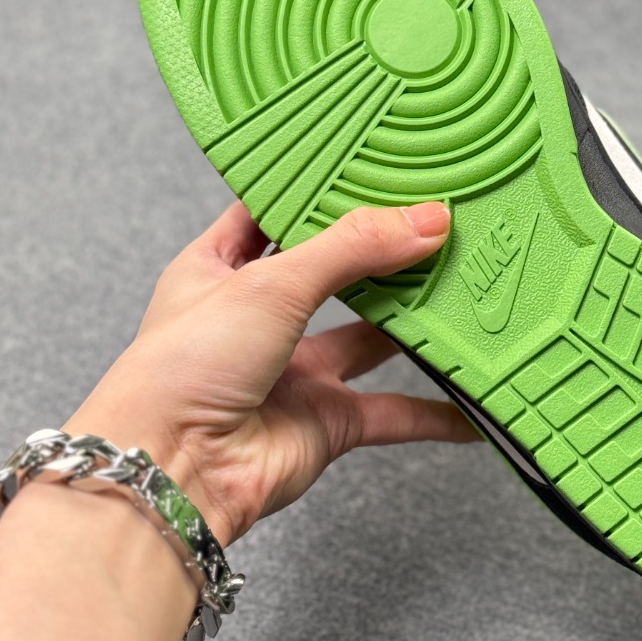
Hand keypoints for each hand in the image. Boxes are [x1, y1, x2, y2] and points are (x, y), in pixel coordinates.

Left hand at [62, 200, 477, 545]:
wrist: (173, 472)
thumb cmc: (182, 369)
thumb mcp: (271, 282)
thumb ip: (353, 248)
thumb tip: (425, 220)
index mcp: (219, 268)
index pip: (271, 214)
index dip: (314, 192)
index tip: (368, 168)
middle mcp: (256, 318)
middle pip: (333, 273)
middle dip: (380, 254)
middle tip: (433, 224)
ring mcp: (292, 372)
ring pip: (369, 339)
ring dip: (412, 323)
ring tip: (460, 291)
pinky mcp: (324, 422)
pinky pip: (391, 412)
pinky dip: (432, 411)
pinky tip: (468, 402)